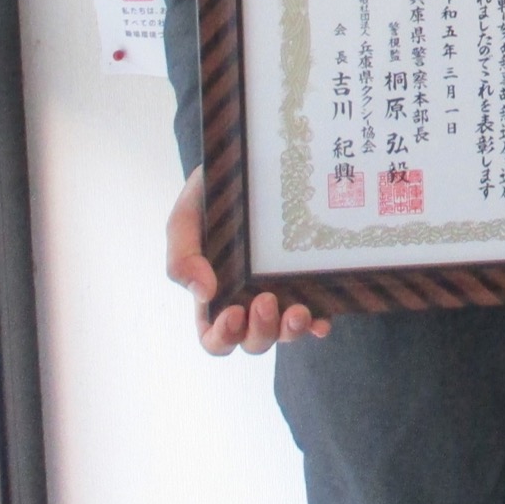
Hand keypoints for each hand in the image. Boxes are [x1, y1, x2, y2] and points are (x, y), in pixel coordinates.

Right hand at [166, 166, 328, 354]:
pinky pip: (316, 312)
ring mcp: (282, 291)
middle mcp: (249, 300)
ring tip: (298, 310)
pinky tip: (323, 320)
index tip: (232, 314)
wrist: (250, 163)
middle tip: (265, 300)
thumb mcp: (185, 220)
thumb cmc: (211, 197)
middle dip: (260, 331)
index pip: (215, 336)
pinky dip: (318, 322)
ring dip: (291, 331)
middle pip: (254, 340)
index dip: (222, 337)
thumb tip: (203, 294)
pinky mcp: (309, 279)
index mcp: (214, 295)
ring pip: (285, 332)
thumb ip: (182, 258)